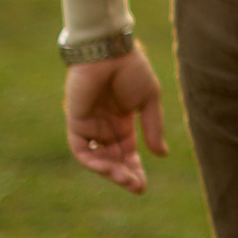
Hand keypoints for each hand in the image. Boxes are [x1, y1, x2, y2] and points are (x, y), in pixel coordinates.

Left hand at [65, 43, 167, 194]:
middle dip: (124, 175)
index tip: (142, 186)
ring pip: (98, 158)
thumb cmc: (132, 69)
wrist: (110, 50)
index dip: (135, 169)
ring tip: (126, 179)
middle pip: (113, 159)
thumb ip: (152, 127)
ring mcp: (90, 125)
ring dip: (111, 172)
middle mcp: (105, 127)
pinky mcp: (76, 121)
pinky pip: (81, 149)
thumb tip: (161, 154)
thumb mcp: (149, 100)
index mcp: (123, 121)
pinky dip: (93, 161)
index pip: (127, 153)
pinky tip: (108, 168)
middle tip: (136, 186)